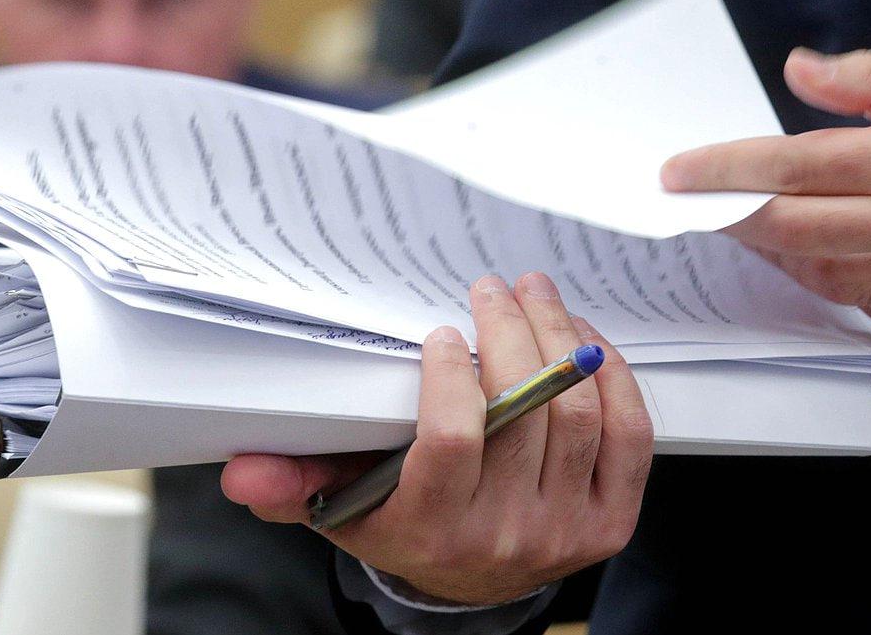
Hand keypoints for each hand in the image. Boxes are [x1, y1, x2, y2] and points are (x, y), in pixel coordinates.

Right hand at [220, 273, 653, 604]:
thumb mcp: (342, 509)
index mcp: (433, 528)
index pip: (452, 439)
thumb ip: (293, 485)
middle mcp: (504, 533)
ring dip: (561, 338)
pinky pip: (629, 435)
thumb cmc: (405, 525)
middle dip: (510, 330)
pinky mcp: (611, 520)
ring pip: (576, 412)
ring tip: (536, 295)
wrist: (474, 582)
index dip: (453, 372)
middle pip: (523, 412)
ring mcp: (566, 528)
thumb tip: (242, 469)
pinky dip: (612, 377)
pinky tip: (584, 339)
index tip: (443, 331)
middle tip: (492, 287)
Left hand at [662, 48, 870, 352]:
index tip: (679, 177)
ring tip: (774, 236)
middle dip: (739, 223)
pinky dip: (852, 291)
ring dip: (791, 258)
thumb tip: (799, 70)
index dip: (726, 172)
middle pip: (796, 229)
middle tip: (708, 214)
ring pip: (832, 279)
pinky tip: (846, 266)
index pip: (793, 166)